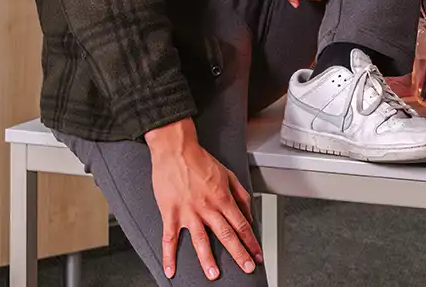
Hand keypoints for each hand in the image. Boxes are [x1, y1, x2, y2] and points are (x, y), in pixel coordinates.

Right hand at [145, 119, 260, 279]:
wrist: (176, 150)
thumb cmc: (200, 161)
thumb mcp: (228, 174)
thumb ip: (241, 195)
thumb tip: (249, 213)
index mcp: (223, 198)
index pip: (241, 224)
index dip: (251, 241)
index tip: (257, 254)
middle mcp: (208, 207)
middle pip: (226, 235)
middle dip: (238, 254)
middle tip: (246, 268)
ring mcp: (188, 212)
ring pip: (200, 240)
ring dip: (208, 259)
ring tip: (214, 275)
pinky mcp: (170, 213)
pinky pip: (169, 238)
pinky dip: (169, 256)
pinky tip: (172, 270)